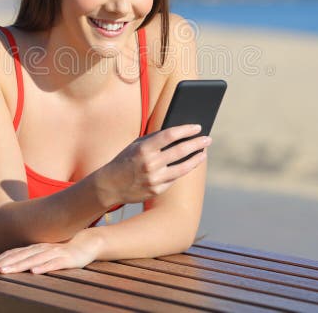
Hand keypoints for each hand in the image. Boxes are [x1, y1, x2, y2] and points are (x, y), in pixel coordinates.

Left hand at [0, 229, 101, 274]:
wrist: (86, 242)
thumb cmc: (62, 250)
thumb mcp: (43, 254)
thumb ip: (28, 257)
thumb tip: (9, 265)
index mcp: (33, 248)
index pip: (11, 254)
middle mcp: (40, 248)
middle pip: (18, 256)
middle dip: (2, 265)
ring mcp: (52, 252)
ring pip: (32, 260)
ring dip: (17, 266)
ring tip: (4, 272)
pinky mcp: (65, 259)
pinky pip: (52, 263)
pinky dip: (43, 267)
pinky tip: (34, 272)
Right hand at [96, 124, 210, 205]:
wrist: (110, 185)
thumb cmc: (125, 160)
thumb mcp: (136, 145)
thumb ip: (155, 139)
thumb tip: (179, 133)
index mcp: (143, 149)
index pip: (170, 135)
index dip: (186, 130)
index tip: (197, 127)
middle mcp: (150, 164)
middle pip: (180, 151)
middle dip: (197, 144)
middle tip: (207, 139)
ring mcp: (154, 179)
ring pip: (183, 168)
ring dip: (196, 159)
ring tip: (204, 152)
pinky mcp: (157, 190)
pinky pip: (174, 178)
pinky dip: (183, 170)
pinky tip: (190, 164)